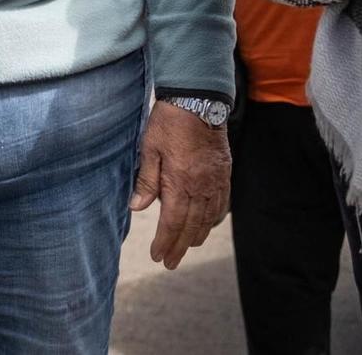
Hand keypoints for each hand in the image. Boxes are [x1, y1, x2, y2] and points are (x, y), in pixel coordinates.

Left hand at [130, 101, 230, 269]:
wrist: (198, 99)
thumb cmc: (169, 122)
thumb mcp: (149, 148)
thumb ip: (146, 181)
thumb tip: (136, 208)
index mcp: (180, 182)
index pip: (172, 222)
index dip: (165, 242)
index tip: (157, 256)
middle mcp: (201, 186)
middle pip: (191, 226)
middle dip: (180, 247)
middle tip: (170, 262)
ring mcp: (216, 180)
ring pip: (208, 218)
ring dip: (197, 235)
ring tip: (187, 247)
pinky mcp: (224, 173)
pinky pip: (222, 203)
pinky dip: (214, 219)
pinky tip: (208, 225)